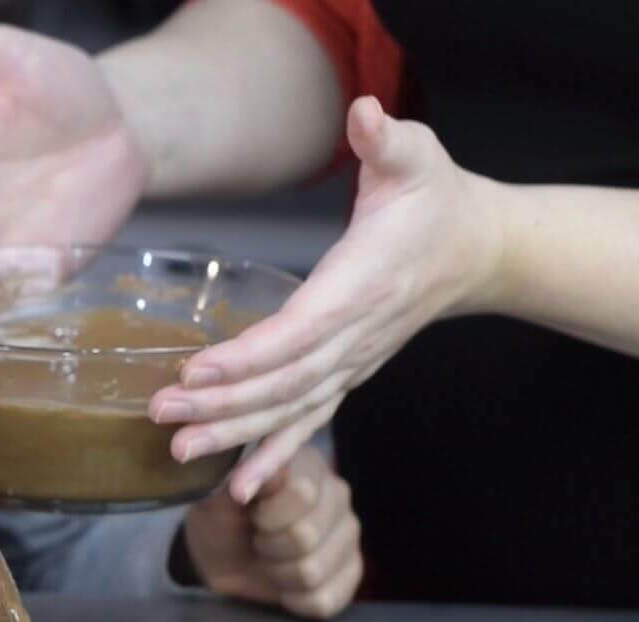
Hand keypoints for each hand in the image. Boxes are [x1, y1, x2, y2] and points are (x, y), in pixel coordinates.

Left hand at [149, 97, 503, 502]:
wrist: (477, 249)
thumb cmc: (435, 199)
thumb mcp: (416, 156)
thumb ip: (388, 140)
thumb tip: (368, 115)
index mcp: (363, 285)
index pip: (301, 329)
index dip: (250, 354)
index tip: (197, 368)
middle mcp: (356, 336)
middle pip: (284, 381)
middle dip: (221, 401)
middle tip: (161, 412)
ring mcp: (353, 363)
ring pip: (288, 409)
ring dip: (232, 432)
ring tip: (178, 449)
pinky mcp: (347, 375)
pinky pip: (306, 422)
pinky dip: (272, 456)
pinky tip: (238, 488)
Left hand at [180, 446, 360, 619]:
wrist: (221, 557)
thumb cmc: (220, 519)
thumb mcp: (216, 498)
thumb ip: (237, 479)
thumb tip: (262, 472)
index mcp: (307, 467)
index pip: (302, 494)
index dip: (266, 516)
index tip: (250, 515)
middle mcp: (337, 495)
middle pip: (306, 537)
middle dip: (267, 546)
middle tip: (257, 539)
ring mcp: (348, 534)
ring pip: (313, 571)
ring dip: (277, 573)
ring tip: (269, 558)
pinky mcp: (351, 572)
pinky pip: (323, 600)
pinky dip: (292, 599)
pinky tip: (284, 582)